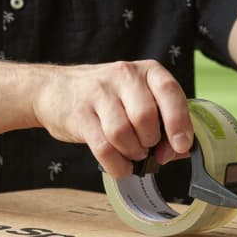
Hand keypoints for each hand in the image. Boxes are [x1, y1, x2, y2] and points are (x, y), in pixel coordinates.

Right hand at [31, 60, 193, 176]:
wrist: (55, 89)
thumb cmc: (106, 98)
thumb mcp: (138, 98)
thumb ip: (162, 120)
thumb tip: (181, 151)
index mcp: (147, 70)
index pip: (170, 92)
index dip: (179, 122)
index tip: (181, 146)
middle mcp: (123, 75)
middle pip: (145, 118)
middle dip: (150, 142)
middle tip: (146, 149)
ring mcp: (99, 93)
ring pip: (123, 134)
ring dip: (132, 153)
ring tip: (130, 153)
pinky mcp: (80, 114)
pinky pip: (104, 147)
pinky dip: (116, 165)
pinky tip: (119, 166)